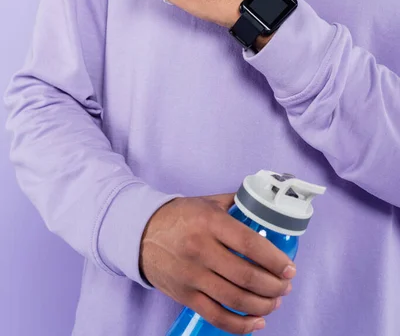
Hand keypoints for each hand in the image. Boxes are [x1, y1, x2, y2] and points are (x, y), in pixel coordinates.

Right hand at [139, 193, 295, 334]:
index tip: (289, 268)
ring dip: (262, 306)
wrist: (140, 233)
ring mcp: (192, 275)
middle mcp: (201, 249)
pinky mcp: (184, 295)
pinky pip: (216, 316)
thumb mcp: (207, 202)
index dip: (274, 260)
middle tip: (285, 286)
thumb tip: (265, 206)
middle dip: (274, 286)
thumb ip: (236, 204)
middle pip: (246, 276)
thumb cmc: (179, 216)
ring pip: (235, 299)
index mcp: (210, 222)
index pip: (250, 243)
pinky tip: (256, 323)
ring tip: (274, 302)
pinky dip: (240, 325)